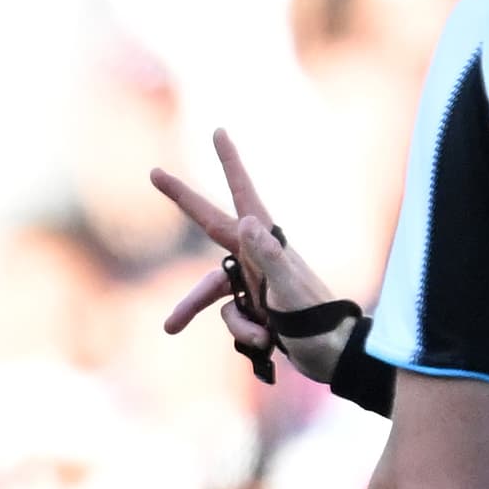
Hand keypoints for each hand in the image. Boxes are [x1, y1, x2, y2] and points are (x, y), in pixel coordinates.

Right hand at [152, 130, 348, 382]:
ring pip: (213, 293)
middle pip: (210, 227)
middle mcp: (255, 256)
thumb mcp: (289, 288)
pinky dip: (244, 334)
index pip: (241, 195)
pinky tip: (269, 342)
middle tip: (155, 172)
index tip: (219, 132)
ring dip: (204, 313)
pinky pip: (231, 318)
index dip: (229, 163)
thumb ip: (268, 255)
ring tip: (189, 329)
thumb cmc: (315, 320)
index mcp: (265, 242)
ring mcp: (253, 282)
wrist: (333, 356)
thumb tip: (246, 220)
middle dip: (185, 203)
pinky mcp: (253, 309)